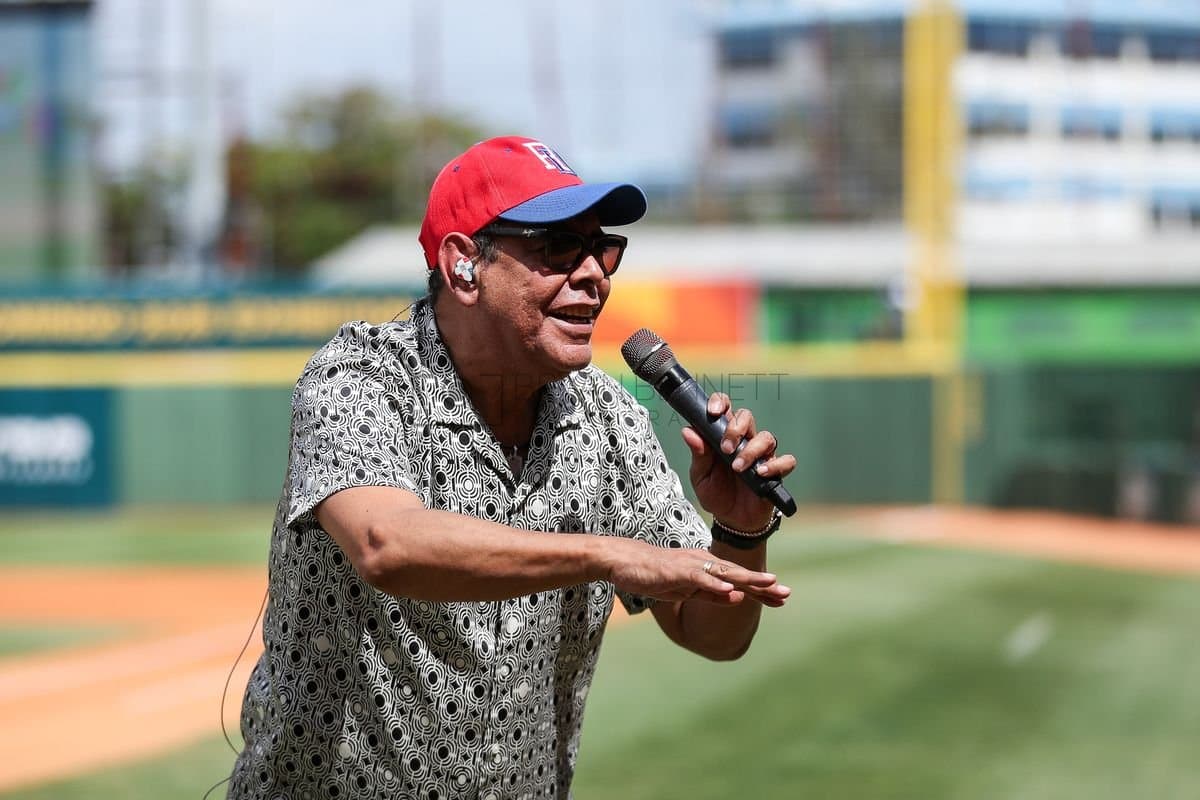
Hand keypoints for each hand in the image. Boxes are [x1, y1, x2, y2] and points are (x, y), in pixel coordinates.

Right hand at [604, 538, 788, 606]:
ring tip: (769, 584)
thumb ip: (711, 594)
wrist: (624, 561)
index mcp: (707, 569)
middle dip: (763, 585)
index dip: (761, 589)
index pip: (738, 581)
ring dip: (747, 579)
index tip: (782, 598)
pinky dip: (715, 584)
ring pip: (724, 573)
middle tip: (787, 593)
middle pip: (738, 575)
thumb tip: (738, 599)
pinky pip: (699, 578)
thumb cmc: (655, 575)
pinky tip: (730, 589)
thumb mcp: (687, 591)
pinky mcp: (677, 571)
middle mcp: (704, 563)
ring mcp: (691, 566)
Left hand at [682, 392, 796, 531]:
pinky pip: (786, 461)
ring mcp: (761, 455)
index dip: (721, 403)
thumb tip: (688, 431)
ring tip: (738, 468)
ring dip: (751, 450)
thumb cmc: (715, 493)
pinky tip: (761, 474)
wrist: (731, 520)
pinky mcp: (775, 472)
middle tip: (725, 449)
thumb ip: (697, 454)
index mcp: (724, 437)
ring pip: (766, 437)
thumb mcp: (700, 475)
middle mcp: (744, 441)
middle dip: (736, 428)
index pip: (726, 409)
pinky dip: (776, 465)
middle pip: (747, 417)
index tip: (713, 412)